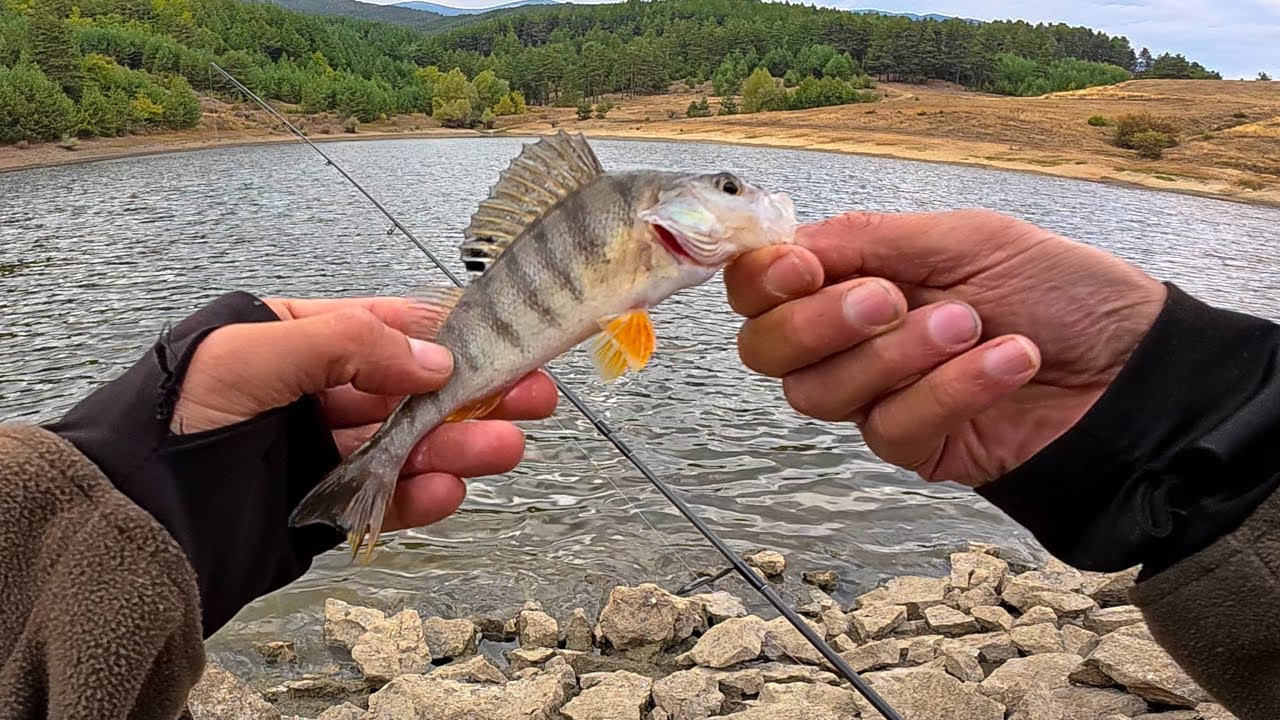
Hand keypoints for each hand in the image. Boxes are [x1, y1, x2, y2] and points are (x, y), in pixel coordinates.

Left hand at [171, 297, 557, 530]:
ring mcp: (320, 453)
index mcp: (294, 339)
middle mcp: (314, 393)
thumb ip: (348, 346)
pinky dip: (420, 498)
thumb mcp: (253, 353)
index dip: (447, 332)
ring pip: (407, 446)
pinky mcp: (321, 507)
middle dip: (472, 392)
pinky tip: (449, 490)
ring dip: (459, 446)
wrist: (129, 515)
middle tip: (533, 394)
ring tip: (507, 448)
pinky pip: (384, 500)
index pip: (386, 326)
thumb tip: (435, 361)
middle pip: (411, 389)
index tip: (502, 337)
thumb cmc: (174, 415)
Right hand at [725, 210, 1166, 486]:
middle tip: (888, 300)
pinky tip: (1007, 360)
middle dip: (818, 323)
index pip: (759, 289)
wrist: (1132, 367)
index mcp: (851, 278)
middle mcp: (848, 340)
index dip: (763, 282)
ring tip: (970, 325)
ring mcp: (876, 396)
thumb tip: (788, 246)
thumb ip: (869, 239)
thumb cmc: (1057, 288)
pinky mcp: (913, 444)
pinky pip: (891, 427)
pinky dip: (951, 389)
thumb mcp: (963, 238)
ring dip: (894, 356)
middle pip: (766, 350)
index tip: (804, 269)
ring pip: (819, 394)